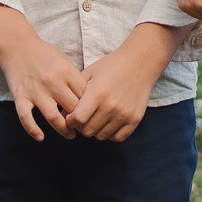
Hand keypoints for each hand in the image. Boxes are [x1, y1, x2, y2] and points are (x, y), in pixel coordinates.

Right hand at [0, 31, 85, 141]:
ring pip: (53, 117)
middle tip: (85, 128)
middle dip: (80, 121)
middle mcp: (52, 82)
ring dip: (63, 130)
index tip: (93, 114)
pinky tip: (41, 137)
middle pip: (72, 108)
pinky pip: (26, 117)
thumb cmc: (44, 54)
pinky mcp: (20, 96)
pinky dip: (33, 130)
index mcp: (66, 71)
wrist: (16, 45)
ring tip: (70, 135)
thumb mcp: (64, 61)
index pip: (84, 96)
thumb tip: (89, 100)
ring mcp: (35, 90)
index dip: (91, 107)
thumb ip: (75, 79)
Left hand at [72, 26, 180, 141]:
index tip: (71, 116)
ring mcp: (124, 114)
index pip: (77, 119)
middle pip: (87, 131)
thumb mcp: (89, 73)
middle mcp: (111, 106)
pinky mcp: (134, 119)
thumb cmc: (111, 67)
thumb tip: (62, 113)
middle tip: (83, 118)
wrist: (139, 63)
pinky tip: (108, 123)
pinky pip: (117, 138)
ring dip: (95, 130)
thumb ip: (74, 92)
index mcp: (97, 93)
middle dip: (81, 126)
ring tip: (96, 119)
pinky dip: (110, 134)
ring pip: (101, 136)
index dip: (70, 121)